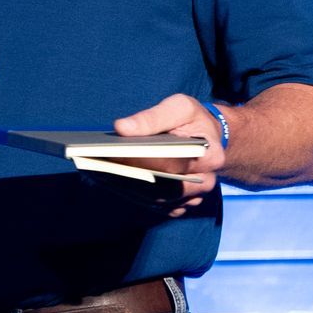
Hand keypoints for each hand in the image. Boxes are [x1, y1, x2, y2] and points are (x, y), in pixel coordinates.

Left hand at [109, 95, 228, 216]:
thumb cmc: (193, 120)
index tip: (116, 153)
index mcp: (210, 155)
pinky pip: (155, 206)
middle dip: (132, 175)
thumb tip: (121, 128)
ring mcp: (193, 197)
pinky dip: (133, 194)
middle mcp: (205, 181)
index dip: (144, 159)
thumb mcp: (180, 107)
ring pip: (157, 199)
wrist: (210, 138)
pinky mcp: (180, 204)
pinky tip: (113, 182)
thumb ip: (152, 117)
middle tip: (102, 165)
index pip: (173, 162)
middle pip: (165, 186)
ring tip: (101, 172)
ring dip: (129, 188)